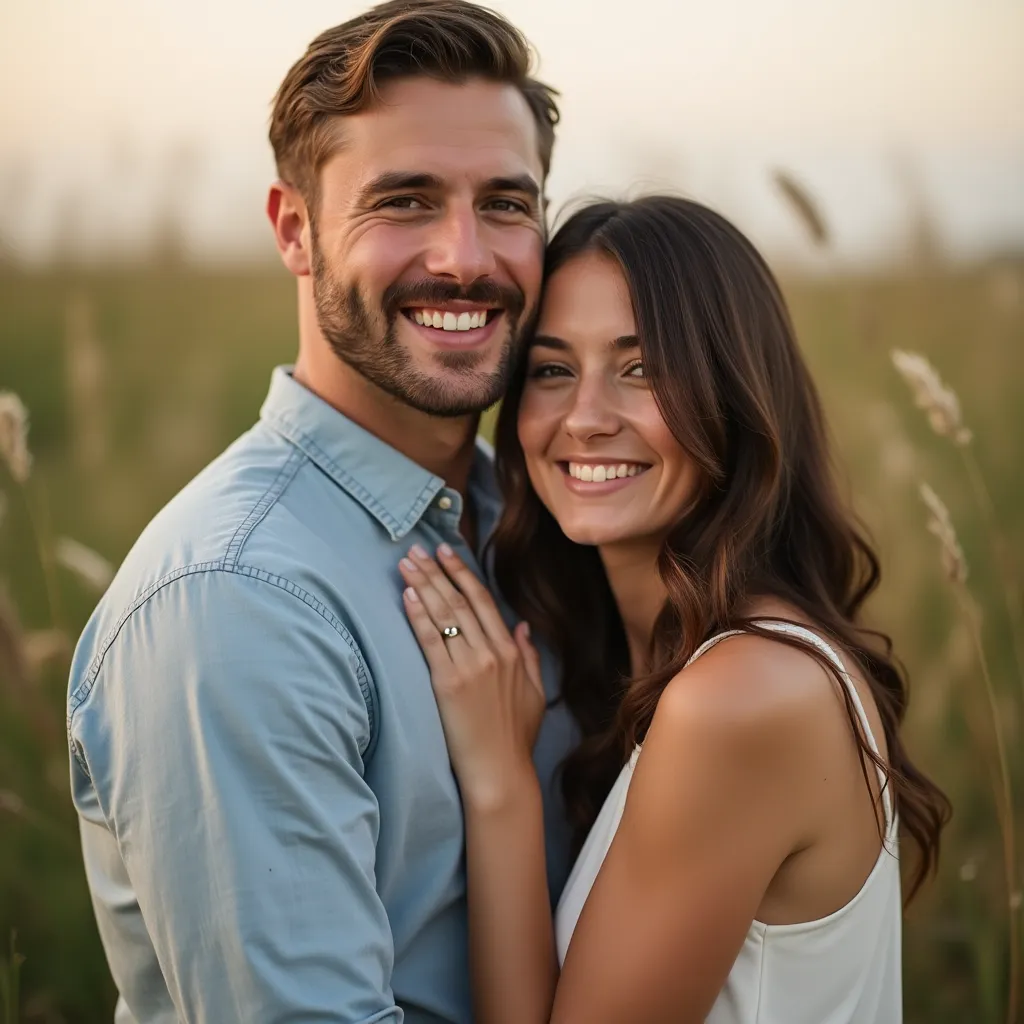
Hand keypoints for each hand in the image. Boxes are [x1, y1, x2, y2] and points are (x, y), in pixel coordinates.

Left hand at [399, 543, 545, 810]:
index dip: (462, 573)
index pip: (483, 601)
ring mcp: (470, 666)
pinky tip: (408, 595)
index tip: (446, 552)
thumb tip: (522, 626)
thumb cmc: (516, 738)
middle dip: (437, 570)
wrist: (501, 772)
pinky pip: (430, 640)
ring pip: (444, 614)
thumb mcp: (535, 693)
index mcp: (511, 651)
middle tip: (417, 549)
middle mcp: (491, 652)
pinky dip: (418, 615)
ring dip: (423, 584)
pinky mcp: (448, 683)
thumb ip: (529, 655)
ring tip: (406, 563)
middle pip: (459, 600)